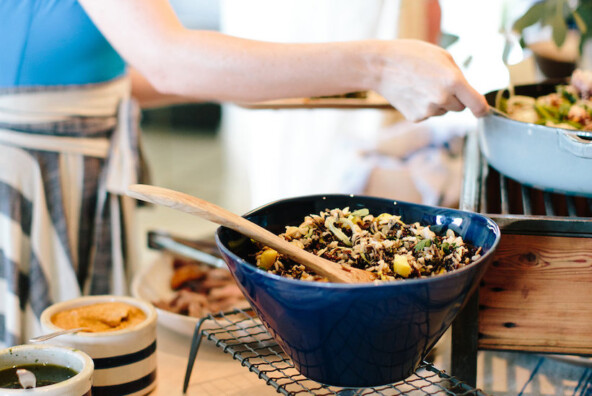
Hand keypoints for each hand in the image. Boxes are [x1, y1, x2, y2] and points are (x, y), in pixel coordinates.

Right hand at [371, 39, 487, 121]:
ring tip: (420, 85)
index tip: (483, 112)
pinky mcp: (416, 118)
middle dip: (454, 98)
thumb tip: (465, 94)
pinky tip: (412, 93)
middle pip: (460, 107)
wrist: (381, 66)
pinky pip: (428, 114)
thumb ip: (458, 75)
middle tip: (437, 83)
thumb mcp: (442, 56)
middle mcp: (442, 99)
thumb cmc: (412, 56)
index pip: (477, 105)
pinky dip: (423, 106)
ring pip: (442, 111)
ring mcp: (428, 111)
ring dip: (437, 102)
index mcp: (454, 81)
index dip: (482, 110)